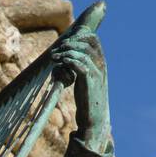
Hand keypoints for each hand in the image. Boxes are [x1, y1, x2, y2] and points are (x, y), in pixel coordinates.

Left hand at [49, 29, 109, 148]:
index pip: (94, 39)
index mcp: (101, 63)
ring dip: (66, 52)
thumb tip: (67, 59)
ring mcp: (97, 74)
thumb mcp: (85, 81)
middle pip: (87, 43)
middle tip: (57, 50)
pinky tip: (61, 62)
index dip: (79, 36)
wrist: (94, 120)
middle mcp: (101, 66)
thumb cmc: (87, 101)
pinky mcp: (90, 82)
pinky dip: (70, 61)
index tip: (64, 42)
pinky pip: (80, 65)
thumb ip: (81, 68)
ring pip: (82, 53)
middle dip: (70, 43)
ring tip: (54, 57)